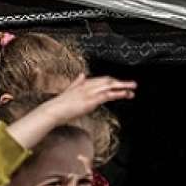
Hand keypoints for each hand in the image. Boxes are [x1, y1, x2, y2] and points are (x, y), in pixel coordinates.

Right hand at [6, 75, 135, 149]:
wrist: (52, 111)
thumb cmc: (59, 105)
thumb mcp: (69, 90)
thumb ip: (76, 82)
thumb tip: (81, 74)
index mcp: (84, 83)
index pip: (102, 79)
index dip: (113, 81)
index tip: (121, 83)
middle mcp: (88, 85)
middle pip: (108, 81)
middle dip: (121, 82)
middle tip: (133, 84)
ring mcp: (90, 92)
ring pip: (110, 86)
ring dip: (123, 87)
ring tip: (133, 89)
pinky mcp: (91, 100)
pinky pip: (108, 95)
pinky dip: (118, 94)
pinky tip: (125, 95)